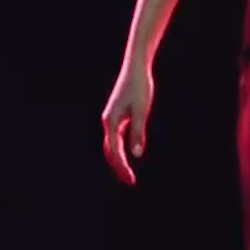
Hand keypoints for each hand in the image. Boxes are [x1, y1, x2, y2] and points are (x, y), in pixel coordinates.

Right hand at [100, 60, 153, 185]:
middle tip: (129, 182)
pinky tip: (127, 156)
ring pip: (112, 145)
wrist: (136, 67)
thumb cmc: (139, 87)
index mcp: (111, 121)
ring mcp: (111, 119)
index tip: (130, 180)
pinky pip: (116, 138)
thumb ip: (138, 132)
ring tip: (127, 174)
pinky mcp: (117, 116)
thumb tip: (136, 154)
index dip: (122, 167)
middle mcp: (108, 122)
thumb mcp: (142, 110)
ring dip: (118, 160)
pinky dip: (120, 149)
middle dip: (118, 167)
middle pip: (110, 151)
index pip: (115, 151)